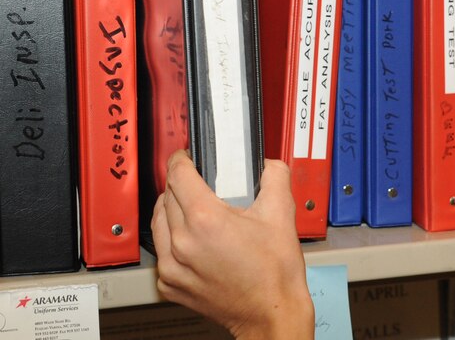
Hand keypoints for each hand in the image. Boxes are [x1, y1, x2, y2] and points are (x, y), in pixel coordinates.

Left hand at [151, 150, 314, 338]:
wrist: (270, 312)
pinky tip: (193, 239)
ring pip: (158, 222)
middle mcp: (182, 243)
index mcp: (206, 220)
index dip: (182, 159)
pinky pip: (161, 251)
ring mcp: (172, 266)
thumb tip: (268, 164)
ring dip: (172, 209)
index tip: (187, 156)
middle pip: (167, 195)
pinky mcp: (170, 284)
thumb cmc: (274, 273)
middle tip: (201, 183)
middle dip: (182, 184)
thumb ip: (275, 177)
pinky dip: (172, 239)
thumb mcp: (281, 214)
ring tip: (194, 209)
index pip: (178, 175)